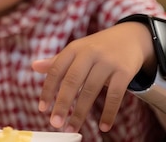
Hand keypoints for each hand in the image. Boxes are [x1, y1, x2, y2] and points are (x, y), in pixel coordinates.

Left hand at [32, 22, 152, 132]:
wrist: (131, 37)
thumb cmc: (97, 48)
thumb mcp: (77, 50)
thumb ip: (57, 61)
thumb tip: (34, 66)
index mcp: (74, 49)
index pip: (56, 70)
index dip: (48, 90)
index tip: (42, 109)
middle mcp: (89, 53)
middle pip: (72, 81)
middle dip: (62, 104)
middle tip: (55, 123)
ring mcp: (107, 62)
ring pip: (91, 90)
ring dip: (80, 113)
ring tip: (72, 128)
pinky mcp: (125, 71)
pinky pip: (115, 95)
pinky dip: (108, 113)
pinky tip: (103, 127)